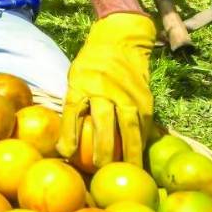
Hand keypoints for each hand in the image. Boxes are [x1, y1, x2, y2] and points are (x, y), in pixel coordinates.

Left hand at [56, 13, 155, 167]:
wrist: (120, 40)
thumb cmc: (91, 63)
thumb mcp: (75, 77)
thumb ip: (74, 103)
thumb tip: (66, 137)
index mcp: (81, 83)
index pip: (72, 111)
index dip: (68, 134)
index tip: (66, 153)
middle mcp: (104, 88)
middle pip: (103, 122)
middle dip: (102, 149)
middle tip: (100, 169)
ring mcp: (126, 93)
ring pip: (128, 126)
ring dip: (129, 151)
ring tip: (127, 170)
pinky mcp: (144, 98)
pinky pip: (143, 124)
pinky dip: (141, 141)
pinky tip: (139, 155)